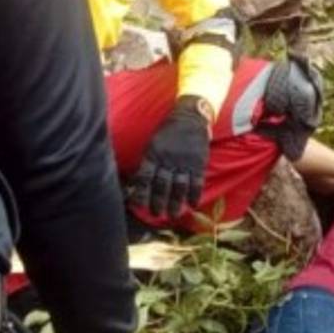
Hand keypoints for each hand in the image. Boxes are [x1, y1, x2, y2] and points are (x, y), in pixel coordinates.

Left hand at [129, 98, 209, 218]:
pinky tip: (192, 205)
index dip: (142, 193)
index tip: (141, 206)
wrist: (189, 117)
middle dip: (159, 202)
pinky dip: (194, 194)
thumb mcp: (152, 143)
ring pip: (179, 186)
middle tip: (157, 214)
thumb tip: (136, 182)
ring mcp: (184, 162)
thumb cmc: (167, 132)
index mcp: (153, 154)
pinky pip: (196, 181)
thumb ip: (147, 162)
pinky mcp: (198, 162)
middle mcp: (167, 160)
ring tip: (173, 215)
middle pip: (162, 185)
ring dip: (176, 202)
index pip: (145, 177)